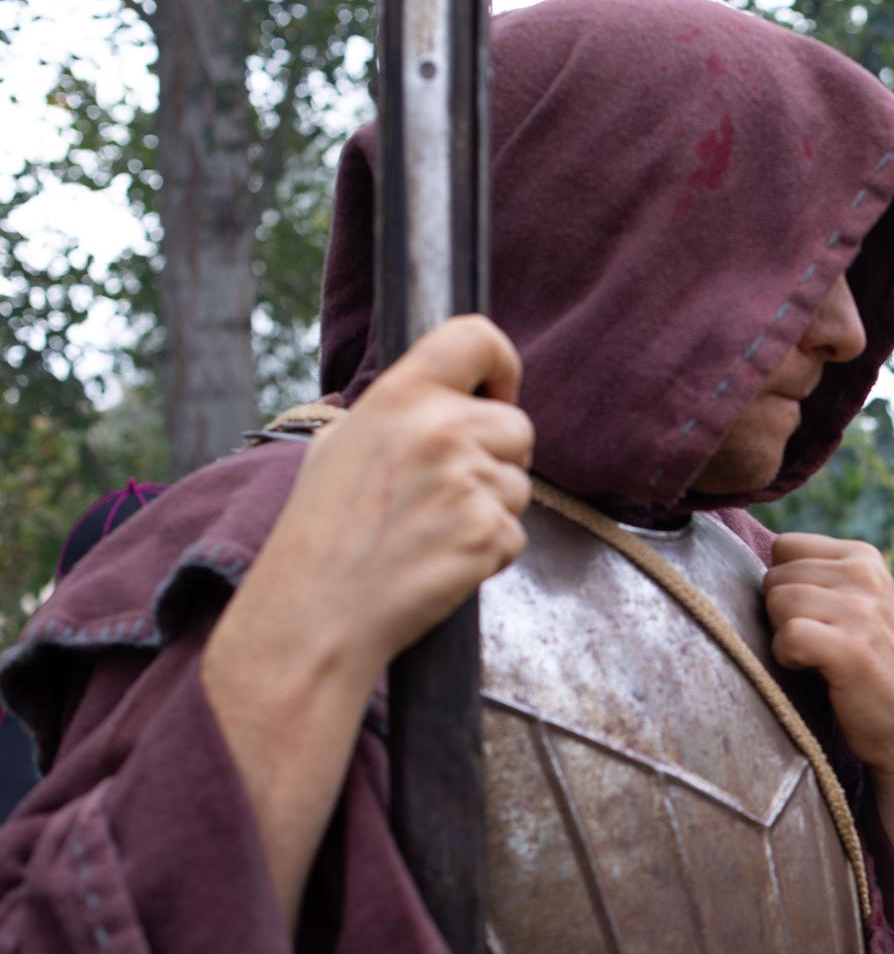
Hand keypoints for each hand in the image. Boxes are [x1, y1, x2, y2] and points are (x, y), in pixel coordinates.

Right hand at [253, 315, 535, 673]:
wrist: (314, 616)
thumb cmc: (322, 535)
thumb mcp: (340, 446)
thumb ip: (398, 414)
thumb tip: (444, 399)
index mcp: (399, 396)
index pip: (475, 337)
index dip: (500, 365)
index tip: (494, 393)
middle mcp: (440, 429)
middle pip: (517, 425)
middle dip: (497, 458)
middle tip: (446, 494)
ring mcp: (468, 482)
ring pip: (519, 484)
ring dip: (490, 509)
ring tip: (430, 532)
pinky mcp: (488, 533)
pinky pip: (515, 533)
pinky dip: (488, 552)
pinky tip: (439, 562)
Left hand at [764, 534, 893, 915]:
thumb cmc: (871, 672)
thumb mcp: (858, 606)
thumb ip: (817, 580)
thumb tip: (747, 568)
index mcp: (864, 557)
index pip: (785, 547)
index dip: (785, 586)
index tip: (814, 619)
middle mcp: (866, 575)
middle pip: (775, 577)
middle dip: (782, 615)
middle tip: (817, 647)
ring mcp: (862, 611)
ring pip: (777, 602)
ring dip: (785, 638)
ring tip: (818, 661)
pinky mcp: (852, 649)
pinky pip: (788, 636)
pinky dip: (789, 659)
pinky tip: (814, 673)